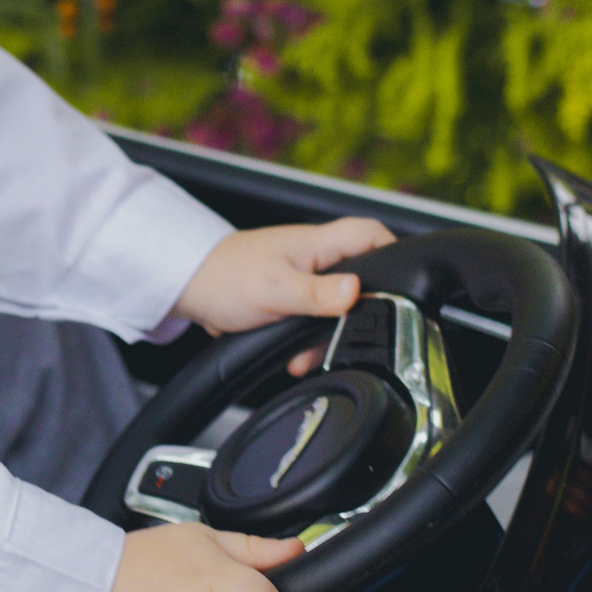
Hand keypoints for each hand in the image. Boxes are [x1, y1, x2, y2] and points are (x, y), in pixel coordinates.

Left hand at [173, 217, 394, 372]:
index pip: (372, 235)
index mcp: (318, 244)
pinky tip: (294, 356)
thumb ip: (318, 294)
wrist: (189, 288)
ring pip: (338, 310)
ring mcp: (305, 279)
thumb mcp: (275, 289)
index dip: (394, 253)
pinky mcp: (293, 301)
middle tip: (345, 338)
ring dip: (327, 337)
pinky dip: (308, 344)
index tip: (402, 286)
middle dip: (357, 316)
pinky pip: (315, 323)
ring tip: (306, 355)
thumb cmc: (225, 276)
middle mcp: (316, 259)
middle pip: (362, 282)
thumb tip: (356, 292)